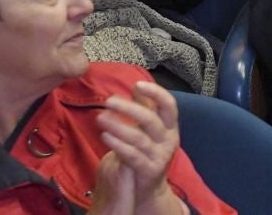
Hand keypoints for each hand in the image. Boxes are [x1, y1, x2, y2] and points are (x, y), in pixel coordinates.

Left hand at [94, 81, 181, 211]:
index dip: (156, 93)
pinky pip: (132, 155)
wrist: (148, 187)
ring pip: (139, 138)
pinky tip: (104, 136)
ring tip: (100, 118)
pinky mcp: (150, 170)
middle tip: (108, 101)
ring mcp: (160, 156)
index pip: (169, 105)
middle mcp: (169, 139)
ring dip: (118, 126)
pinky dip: (118, 144)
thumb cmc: (146, 152)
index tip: (137, 84)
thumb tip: (136, 86)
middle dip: (129, 108)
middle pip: (151, 120)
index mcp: (171, 126)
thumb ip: (145, 108)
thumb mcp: (149, 129)